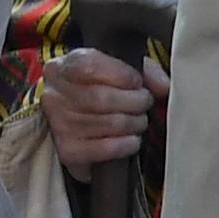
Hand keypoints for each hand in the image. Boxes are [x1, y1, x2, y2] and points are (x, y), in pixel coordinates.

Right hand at [40, 46, 166, 174]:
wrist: (72, 118)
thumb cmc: (98, 88)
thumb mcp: (116, 68)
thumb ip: (143, 70)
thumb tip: (164, 86)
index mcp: (63, 67)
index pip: (89, 66)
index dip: (121, 75)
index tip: (137, 82)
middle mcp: (54, 95)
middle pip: (101, 98)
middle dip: (134, 101)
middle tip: (144, 103)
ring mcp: (59, 125)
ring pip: (107, 124)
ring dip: (134, 123)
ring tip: (139, 120)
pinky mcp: (68, 151)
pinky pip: (104, 149)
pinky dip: (125, 144)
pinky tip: (132, 139)